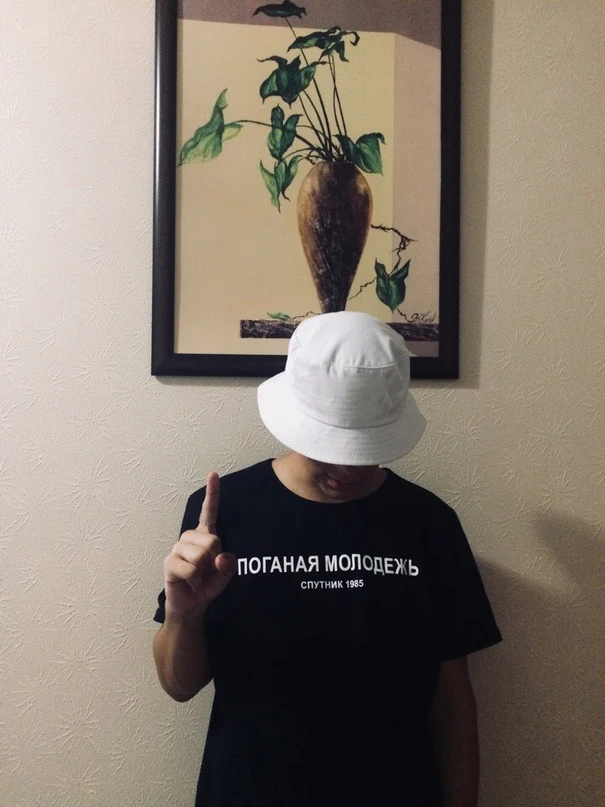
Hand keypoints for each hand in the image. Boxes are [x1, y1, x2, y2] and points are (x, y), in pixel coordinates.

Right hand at [163, 472, 236, 618]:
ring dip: (204, 573)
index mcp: (204, 535)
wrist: (191, 605)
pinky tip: (189, 584)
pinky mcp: (169, 563)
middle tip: (207, 571)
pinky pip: (191, 570)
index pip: (209, 511)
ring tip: (197, 578)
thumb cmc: (207, 585)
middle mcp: (189, 538)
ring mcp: (177, 549)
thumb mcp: (226, 575)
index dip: (212, 492)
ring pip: (201, 556)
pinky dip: (195, 581)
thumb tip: (220, 558)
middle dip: (215, 560)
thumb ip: (229, 565)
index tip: (213, 473)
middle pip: (213, 541)